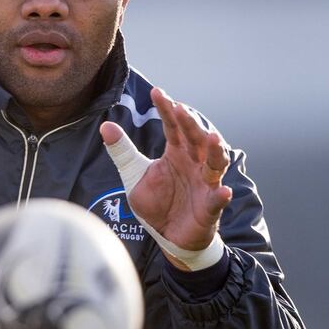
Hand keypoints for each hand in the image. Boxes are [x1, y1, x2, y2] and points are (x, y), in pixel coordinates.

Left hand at [100, 87, 230, 270]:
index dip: (166, 109)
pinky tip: (222, 191)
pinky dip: (220, 196)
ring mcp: (205, 184)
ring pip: (214, 163)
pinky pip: (217, 201)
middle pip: (196, 139)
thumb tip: (105, 126)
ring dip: (215, 151)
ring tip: (212, 139)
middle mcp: (194, 163)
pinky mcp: (209, 208)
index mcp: (176, 152)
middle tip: (180, 108)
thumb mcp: (134, 175)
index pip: (173, 126)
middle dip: (190, 124)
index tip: (157, 92)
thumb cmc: (157, 202)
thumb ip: (122, 151)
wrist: (168, 236)